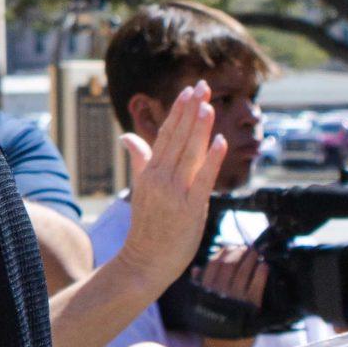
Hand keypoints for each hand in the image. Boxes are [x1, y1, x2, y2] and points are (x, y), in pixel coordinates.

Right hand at [116, 82, 231, 285]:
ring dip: (199, 128)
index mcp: (150, 172)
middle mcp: (161, 178)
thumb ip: (139, 159)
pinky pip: (203, 179)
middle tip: (202, 85)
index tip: (189, 90)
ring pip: (189, 154)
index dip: (179, 111)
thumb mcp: (142, 188)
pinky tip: (220, 141)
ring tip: (207, 104)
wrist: (145, 260)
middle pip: (178, 138)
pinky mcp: (190, 209)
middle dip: (191, 110)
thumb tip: (127, 137)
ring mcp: (175, 193)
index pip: (166, 134)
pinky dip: (212, 159)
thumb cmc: (147, 226)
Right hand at [194, 247, 268, 346]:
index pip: (214, 264)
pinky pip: (256, 287)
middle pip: (230, 265)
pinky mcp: (250, 308)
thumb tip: (197, 267)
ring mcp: (235, 300)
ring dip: (251, 259)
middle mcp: (218, 294)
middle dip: (239, 253)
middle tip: (248, 247)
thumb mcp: (200, 305)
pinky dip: (260, 274)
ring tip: (257, 253)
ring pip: (243, 273)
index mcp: (205, 291)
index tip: (231, 247)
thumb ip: (199, 286)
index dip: (224, 252)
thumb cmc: (212, 326)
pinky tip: (264, 266)